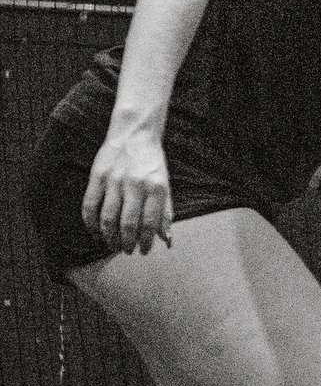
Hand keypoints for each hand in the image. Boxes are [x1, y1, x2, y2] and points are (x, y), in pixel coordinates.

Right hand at [83, 132, 173, 255]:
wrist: (135, 135)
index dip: (145, 241)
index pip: (149, 222)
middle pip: (128, 223)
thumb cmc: (152, 164)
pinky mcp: (97, 176)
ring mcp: (114, 180)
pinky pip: (90, 204)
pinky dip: (90, 222)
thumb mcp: (165, 185)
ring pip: (108, 217)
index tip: (143, 251)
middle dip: (127, 242)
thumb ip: (165, 212)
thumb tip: (166, 239)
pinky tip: (95, 232)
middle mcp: (135, 185)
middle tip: (127, 251)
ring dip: (109, 236)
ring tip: (112, 245)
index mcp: (156, 188)